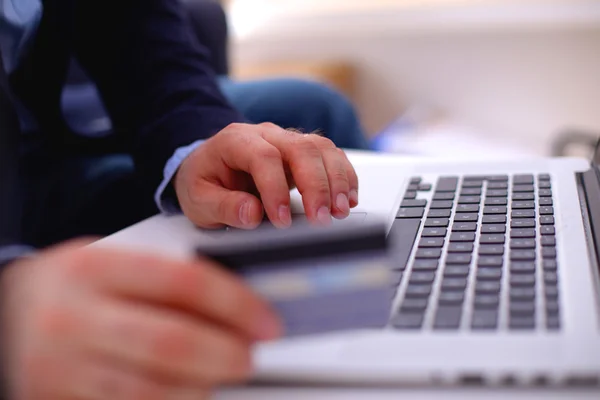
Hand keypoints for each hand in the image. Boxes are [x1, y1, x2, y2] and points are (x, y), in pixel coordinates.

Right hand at [1, 241, 280, 399]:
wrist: (3, 316)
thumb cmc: (65, 287)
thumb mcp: (107, 263)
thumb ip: (163, 278)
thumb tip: (233, 302)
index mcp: (94, 269)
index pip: (184, 283)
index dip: (236, 304)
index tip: (265, 321)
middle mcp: (75, 318)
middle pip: (174, 343)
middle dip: (227, 354)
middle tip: (249, 356)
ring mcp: (63, 366)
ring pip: (154, 389)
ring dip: (203, 386)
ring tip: (223, 375)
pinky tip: (189, 392)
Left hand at [174, 122, 358, 228]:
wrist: (209, 167)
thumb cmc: (204, 181)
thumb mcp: (198, 200)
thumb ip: (222, 207)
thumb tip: (252, 214)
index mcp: (235, 140)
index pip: (264, 157)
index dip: (276, 188)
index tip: (282, 220)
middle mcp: (266, 135)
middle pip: (301, 148)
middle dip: (316, 185)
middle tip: (321, 218)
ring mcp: (287, 141)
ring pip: (321, 148)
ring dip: (336, 180)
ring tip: (340, 210)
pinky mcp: (302, 153)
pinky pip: (330, 156)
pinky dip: (344, 176)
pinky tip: (347, 198)